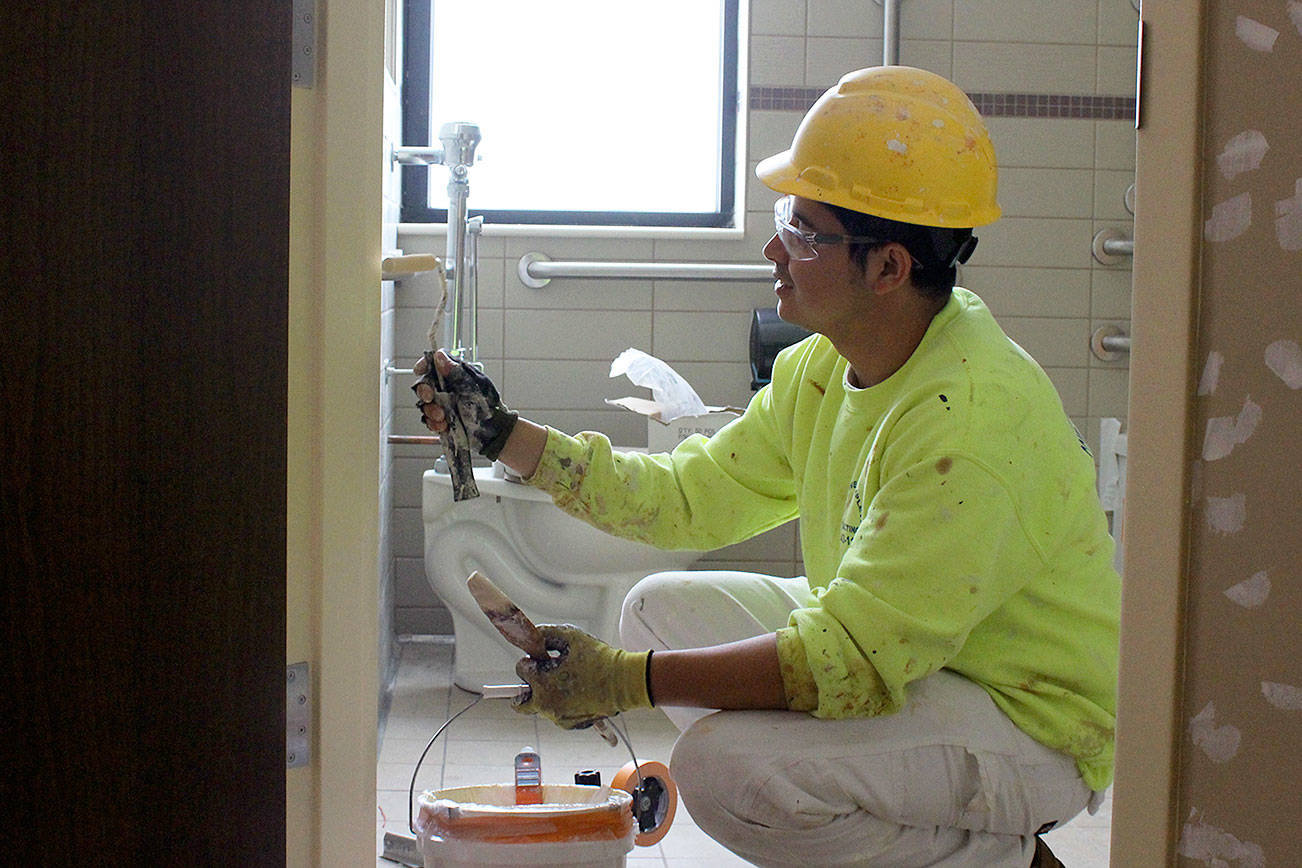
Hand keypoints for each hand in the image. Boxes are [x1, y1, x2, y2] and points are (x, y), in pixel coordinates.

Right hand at [412, 350, 517, 459]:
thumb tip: (439, 355)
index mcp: (455, 374)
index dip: (424, 365)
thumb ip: (456, 372)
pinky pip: (428, 420)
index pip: (433, 364)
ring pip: (424, 404)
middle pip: (423, 384)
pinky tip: (444, 425)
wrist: (494, 431)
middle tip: (429, 397)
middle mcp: (446, 388)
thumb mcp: (474, 386)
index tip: (419, 370)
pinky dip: (433, 423)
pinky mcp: (441, 420)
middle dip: (423, 390)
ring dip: (430, 410)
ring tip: (443, 417)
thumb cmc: (489, 405)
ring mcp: (442, 404)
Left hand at [513, 625, 652, 728]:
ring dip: (546, 694)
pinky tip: (577, 691)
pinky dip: (561, 703)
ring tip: (568, 680)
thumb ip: (545, 634)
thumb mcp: (570, 637)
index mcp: (542, 682)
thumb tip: (533, 638)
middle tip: (539, 678)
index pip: (520, 669)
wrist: (625, 682)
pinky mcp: (570, 724)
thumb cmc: (600, 659)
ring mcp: (558, 717)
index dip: (531, 660)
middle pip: (520, 701)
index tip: (542, 658)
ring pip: (541, 706)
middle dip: (526, 688)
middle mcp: (546, 704)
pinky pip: (557, 713)